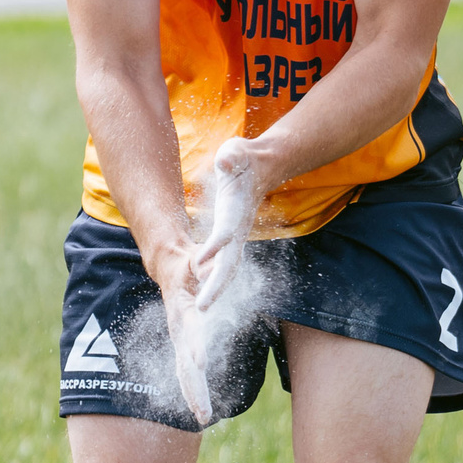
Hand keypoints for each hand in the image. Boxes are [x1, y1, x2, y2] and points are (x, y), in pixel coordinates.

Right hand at [143, 241, 213, 424]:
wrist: (170, 267)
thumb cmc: (188, 262)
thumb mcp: (196, 259)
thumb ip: (204, 265)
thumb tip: (210, 266)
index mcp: (184, 313)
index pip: (192, 333)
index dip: (196, 347)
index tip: (201, 363)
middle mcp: (179, 331)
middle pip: (186, 364)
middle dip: (195, 388)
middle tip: (203, 411)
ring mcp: (179, 339)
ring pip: (185, 373)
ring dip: (194, 395)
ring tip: (203, 417)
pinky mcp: (182, 343)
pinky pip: (185, 370)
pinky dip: (191, 389)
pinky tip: (198, 406)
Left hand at [191, 137, 264, 313]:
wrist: (262, 168)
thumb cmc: (244, 159)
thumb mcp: (235, 152)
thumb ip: (232, 158)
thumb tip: (226, 162)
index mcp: (236, 209)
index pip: (226, 230)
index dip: (216, 244)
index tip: (202, 259)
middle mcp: (238, 228)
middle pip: (230, 262)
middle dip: (216, 285)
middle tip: (202, 308)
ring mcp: (236, 236)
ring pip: (229, 269)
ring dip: (215, 290)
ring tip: (201, 310)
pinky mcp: (232, 240)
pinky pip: (224, 266)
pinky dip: (215, 282)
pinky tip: (203, 298)